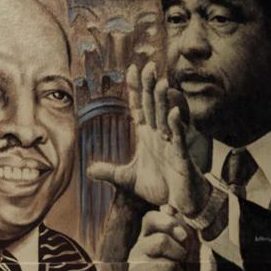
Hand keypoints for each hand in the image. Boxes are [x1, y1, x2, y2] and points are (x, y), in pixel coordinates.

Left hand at [89, 62, 209, 214]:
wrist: (181, 205)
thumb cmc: (159, 188)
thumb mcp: (128, 180)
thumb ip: (110, 172)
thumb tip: (89, 170)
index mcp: (147, 136)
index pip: (139, 107)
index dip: (135, 89)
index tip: (130, 69)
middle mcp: (160, 135)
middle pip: (153, 106)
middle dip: (149, 86)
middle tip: (147, 65)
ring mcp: (172, 144)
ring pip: (166, 117)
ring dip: (163, 101)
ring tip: (160, 81)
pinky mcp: (182, 157)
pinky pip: (179, 139)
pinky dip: (176, 126)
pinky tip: (172, 113)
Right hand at [129, 205, 194, 270]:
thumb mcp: (178, 256)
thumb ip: (175, 234)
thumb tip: (169, 207)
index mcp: (146, 241)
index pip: (150, 219)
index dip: (168, 222)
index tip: (183, 236)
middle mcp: (136, 254)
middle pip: (161, 241)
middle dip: (179, 255)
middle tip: (179, 267)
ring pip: (168, 267)